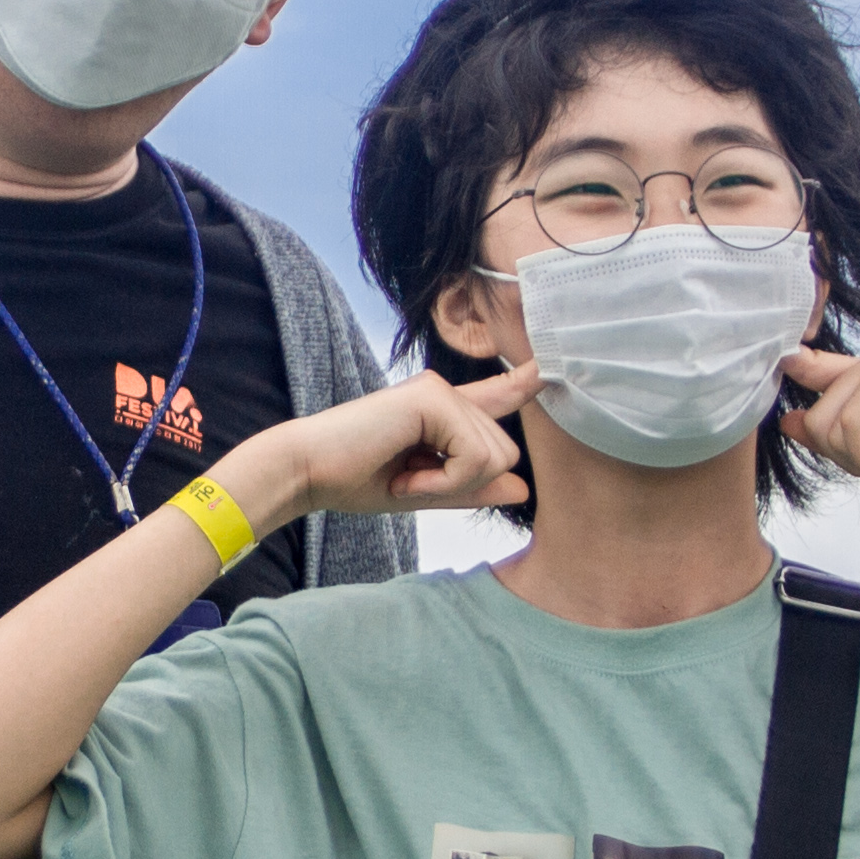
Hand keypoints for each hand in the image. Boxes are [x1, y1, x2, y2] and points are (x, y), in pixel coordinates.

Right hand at [242, 366, 530, 521]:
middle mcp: (446, 393)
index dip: (525, 383)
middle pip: (504, 451)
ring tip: (402, 476)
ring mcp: (440, 390)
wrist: (308, 472)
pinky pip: (473, 455)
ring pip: (494, 455)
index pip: (496, 397)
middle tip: (411, 482)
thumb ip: (472, 488)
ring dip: (450, 484)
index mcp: (443, 412)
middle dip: (464, 483)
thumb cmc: (354, 479)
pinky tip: (404, 475)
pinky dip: (443, 481)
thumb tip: (522, 487)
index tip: (552, 366)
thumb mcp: (424, 492)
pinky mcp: (433, 397)